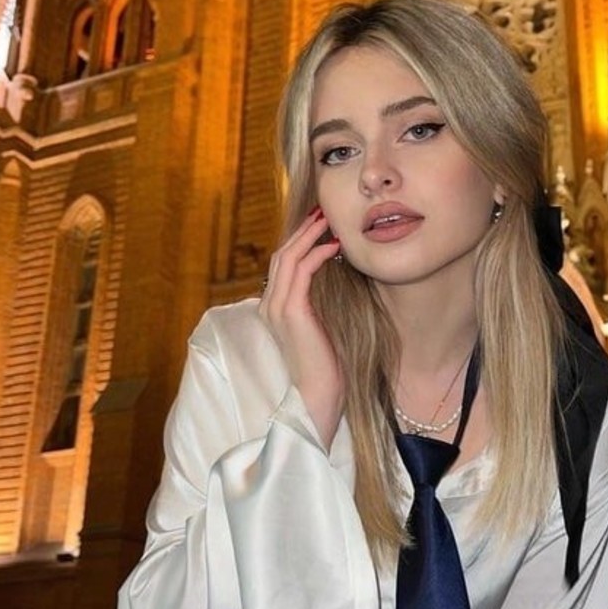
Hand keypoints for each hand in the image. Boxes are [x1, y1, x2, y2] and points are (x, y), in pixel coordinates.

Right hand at [258, 208, 344, 447]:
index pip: (281, 264)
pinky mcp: (292, 312)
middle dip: (302, 230)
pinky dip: (317, 253)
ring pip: (288, 257)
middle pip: (280, 254)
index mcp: (273, 308)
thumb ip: (320, 303)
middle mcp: (269, 305)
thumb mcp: (321, 326)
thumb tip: (338, 276)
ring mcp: (277, 308)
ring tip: (329, 220)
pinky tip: (335, 246)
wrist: (319, 396)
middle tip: (323, 212)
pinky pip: (302, 271)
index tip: (320, 224)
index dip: (298, 241)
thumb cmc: (326, 366)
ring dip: (309, 235)